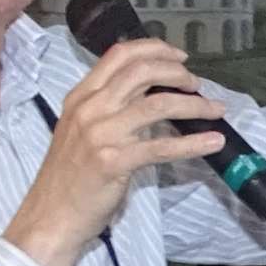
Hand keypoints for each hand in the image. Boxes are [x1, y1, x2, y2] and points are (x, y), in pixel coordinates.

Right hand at [3, 39, 226, 265]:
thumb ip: (110, 106)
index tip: (180, 57)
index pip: (120, 54)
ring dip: (195, 105)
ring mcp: (100, 134)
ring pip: (158, 104)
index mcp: (80, 96)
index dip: (155, 49)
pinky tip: (213, 142)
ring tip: (215, 109)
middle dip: (178, 73)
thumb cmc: (69, 176)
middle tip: (197, 84)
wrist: (49, 216)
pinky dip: (193, 143)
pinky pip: (162, 146)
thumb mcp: (81, 129)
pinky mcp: (113, 162)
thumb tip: (153, 91)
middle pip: (142, 71)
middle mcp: (89, 108)